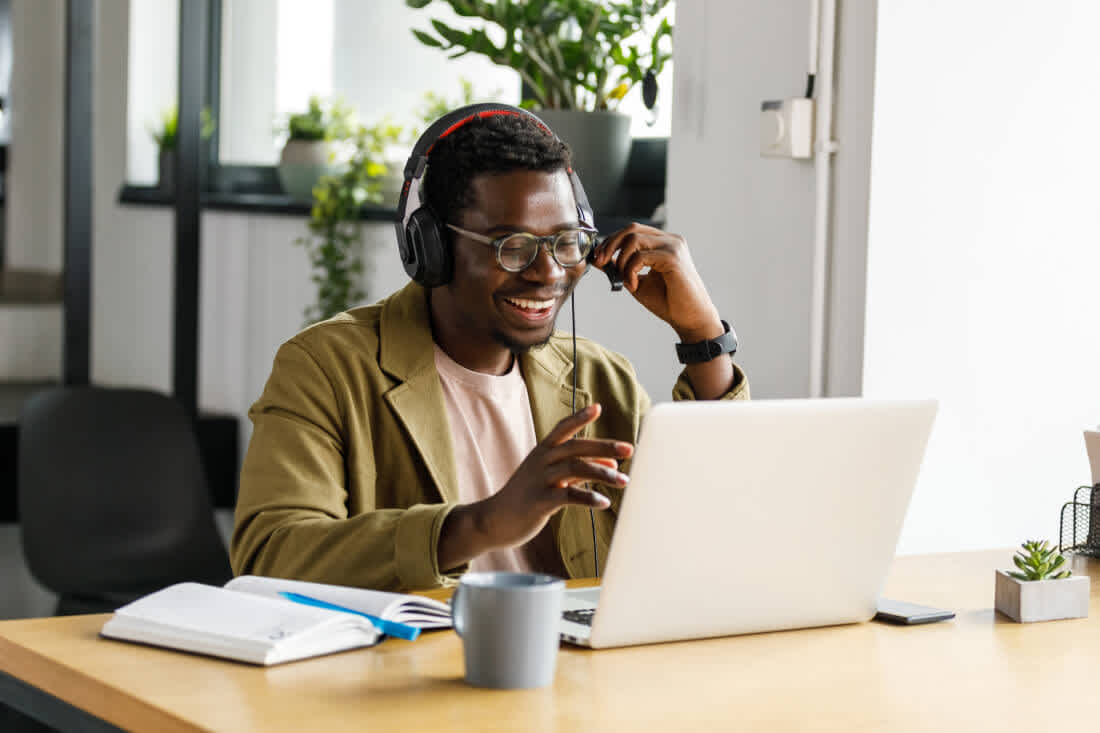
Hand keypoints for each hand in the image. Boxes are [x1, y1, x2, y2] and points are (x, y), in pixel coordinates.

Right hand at [482, 403, 632, 547]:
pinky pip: (568, 496)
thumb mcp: (551, 477)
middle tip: (629, 449)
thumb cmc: (527, 496)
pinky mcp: (540, 501)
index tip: (598, 407)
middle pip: (575, 447)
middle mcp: (541, 461)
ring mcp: (539, 480)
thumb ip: (580, 469)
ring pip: (575, 468)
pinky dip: (588, 498)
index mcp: (542, 451)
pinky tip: (604, 502)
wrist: (495, 520)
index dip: (580, 418)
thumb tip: (612, 463)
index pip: (562, 428)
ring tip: (624, 481)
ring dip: (602, 473)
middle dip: (604, 446)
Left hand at [592, 223, 722, 341]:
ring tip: (624, 279)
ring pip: (633, 239)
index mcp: (663, 243)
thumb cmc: (668, 302)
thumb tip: (599, 259)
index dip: (611, 241)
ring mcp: (673, 246)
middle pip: (631, 229)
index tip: (598, 257)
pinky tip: (634, 285)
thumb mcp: (636, 281)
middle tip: (600, 262)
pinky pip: (640, 256)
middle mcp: (670, 240)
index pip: (632, 231)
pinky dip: (630, 271)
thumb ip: (621, 268)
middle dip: (610, 244)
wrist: (691, 319)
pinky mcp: (673, 258)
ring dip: (620, 260)